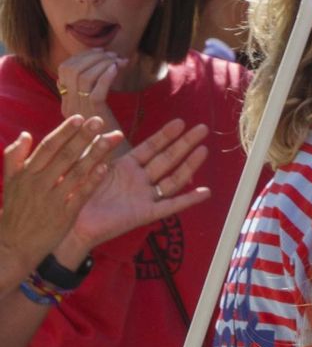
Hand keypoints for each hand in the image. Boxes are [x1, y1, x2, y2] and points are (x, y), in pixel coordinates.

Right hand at [0, 116, 122, 278]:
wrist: (14, 245)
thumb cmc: (15, 211)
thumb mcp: (10, 182)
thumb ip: (15, 157)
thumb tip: (26, 134)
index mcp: (26, 173)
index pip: (48, 147)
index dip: (64, 132)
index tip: (80, 117)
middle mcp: (39, 183)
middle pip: (64, 155)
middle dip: (83, 137)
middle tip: (100, 121)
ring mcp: (53, 199)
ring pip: (77, 172)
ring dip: (95, 154)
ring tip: (111, 138)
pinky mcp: (65, 215)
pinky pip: (81, 194)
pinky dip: (93, 180)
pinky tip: (105, 168)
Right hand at [56, 49, 128, 131]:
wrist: (114, 162)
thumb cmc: (109, 137)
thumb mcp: (97, 112)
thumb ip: (93, 92)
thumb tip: (102, 67)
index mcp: (66, 102)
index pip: (64, 69)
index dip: (82, 56)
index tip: (101, 52)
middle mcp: (68, 106)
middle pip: (71, 69)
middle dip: (92, 56)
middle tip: (111, 54)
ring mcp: (79, 111)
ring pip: (82, 76)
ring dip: (102, 63)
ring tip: (117, 61)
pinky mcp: (94, 117)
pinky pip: (96, 89)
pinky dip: (107, 75)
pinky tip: (118, 69)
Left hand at [59, 119, 211, 261]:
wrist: (71, 224)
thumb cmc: (75, 195)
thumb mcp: (85, 165)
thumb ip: (98, 149)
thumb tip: (112, 130)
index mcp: (125, 167)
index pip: (150, 147)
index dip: (165, 135)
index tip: (180, 122)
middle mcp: (139, 180)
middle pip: (167, 159)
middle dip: (185, 143)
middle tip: (202, 128)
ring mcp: (144, 196)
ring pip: (173, 178)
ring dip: (189, 164)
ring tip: (204, 150)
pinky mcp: (145, 214)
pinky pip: (171, 206)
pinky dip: (188, 199)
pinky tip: (205, 192)